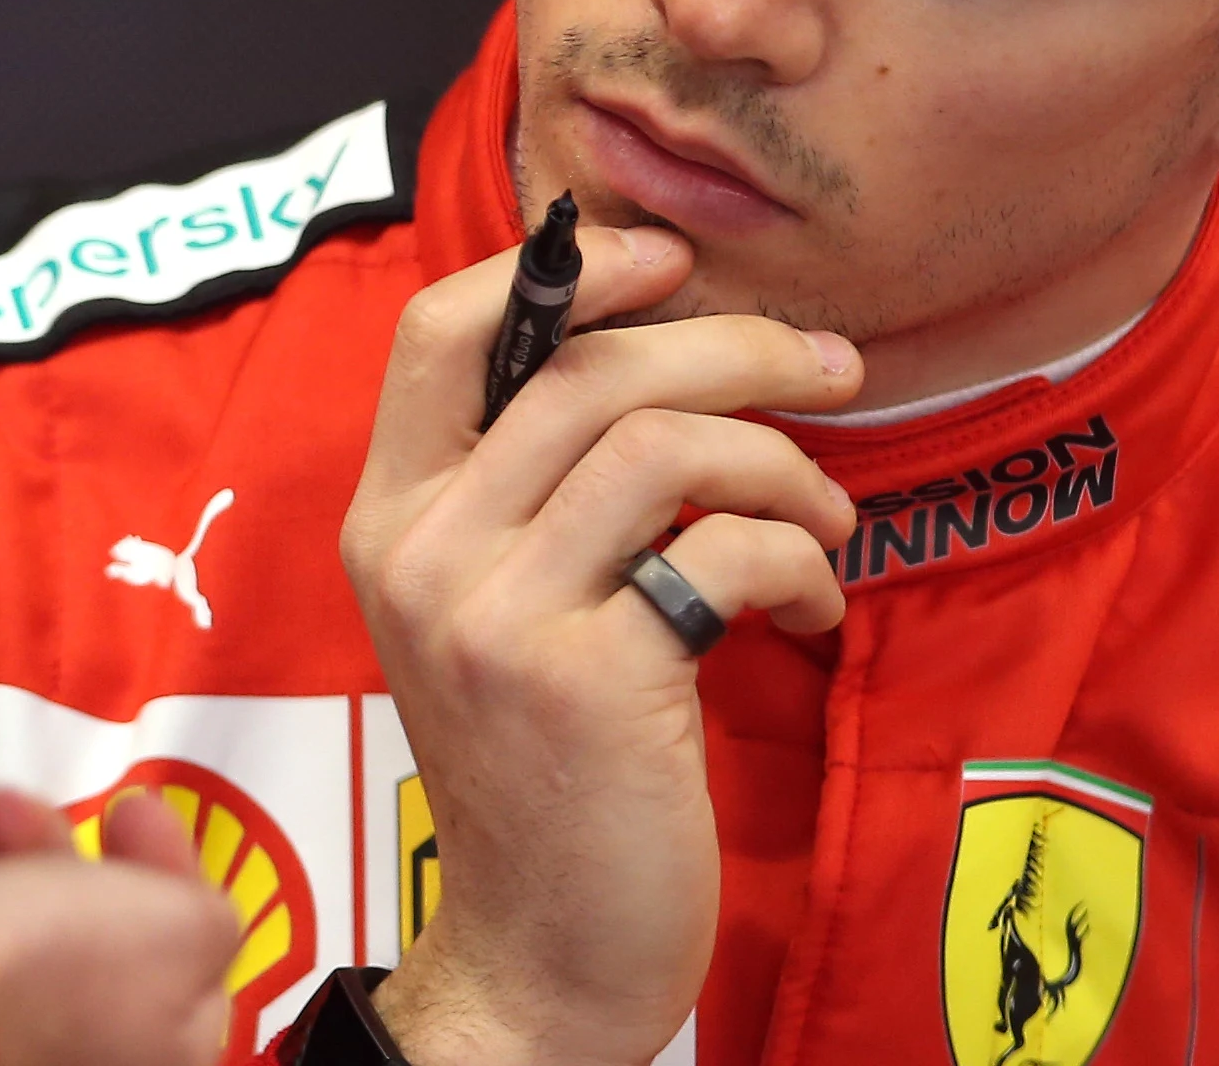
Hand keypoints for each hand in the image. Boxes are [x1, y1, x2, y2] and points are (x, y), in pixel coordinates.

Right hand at [0, 779, 239, 1065]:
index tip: (127, 807)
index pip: (169, 979)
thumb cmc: (49, 972)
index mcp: (133, 1065)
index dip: (161, 876)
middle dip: (28, 845)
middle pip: (49, 935)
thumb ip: (203, 917)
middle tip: (3, 809)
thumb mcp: (183, 934)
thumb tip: (175, 905)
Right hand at [343, 225, 858, 1065]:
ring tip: (827, 514)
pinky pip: (722, 552)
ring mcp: (495, 614)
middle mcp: (422, 551)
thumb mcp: (493, 609)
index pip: (439, 327)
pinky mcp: (588, 679)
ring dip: (781, 460)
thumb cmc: (543, 769)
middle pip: (586, 368)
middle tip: (830, 366)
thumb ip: (529, 489)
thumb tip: (651, 341)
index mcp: (387, 517)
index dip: (566, 269)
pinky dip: (797, 561)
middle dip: (734, 344)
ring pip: (660, 442)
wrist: (540, 951)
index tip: (672, 266)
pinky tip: (811, 605)